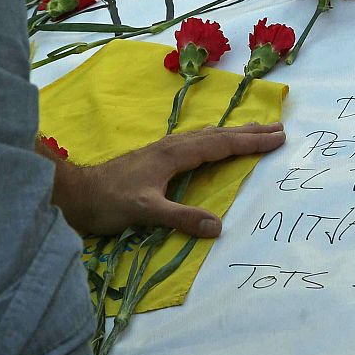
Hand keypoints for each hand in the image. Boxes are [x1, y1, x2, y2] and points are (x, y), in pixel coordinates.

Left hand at [51, 122, 284, 238]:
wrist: (75, 194)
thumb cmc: (109, 202)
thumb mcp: (146, 211)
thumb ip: (182, 218)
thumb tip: (218, 227)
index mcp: (174, 154)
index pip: (221, 145)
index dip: (250, 142)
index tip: (278, 137)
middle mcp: (172, 146)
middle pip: (217, 135)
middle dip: (248, 132)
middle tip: (278, 127)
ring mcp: (163, 150)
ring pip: (206, 137)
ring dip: (232, 134)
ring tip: (254, 131)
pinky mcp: (156, 157)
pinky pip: (195, 142)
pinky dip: (214, 140)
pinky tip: (212, 143)